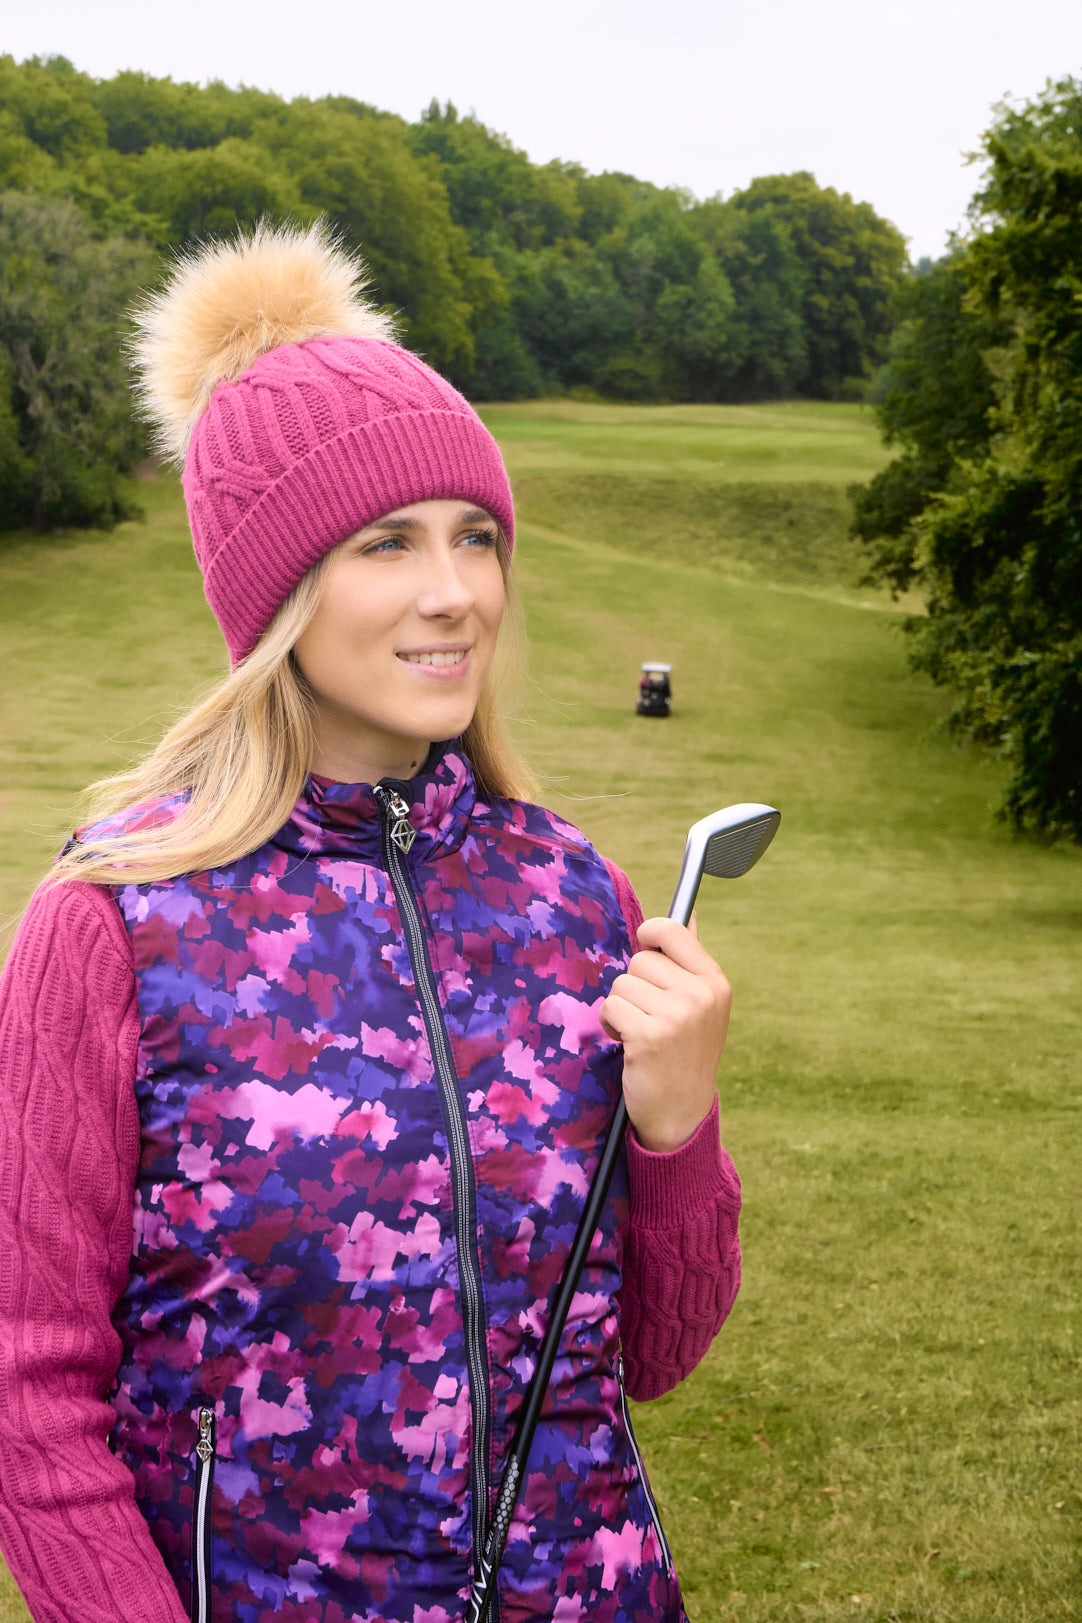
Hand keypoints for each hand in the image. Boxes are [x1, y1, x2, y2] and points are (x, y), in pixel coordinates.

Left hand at [598, 915, 731, 1153]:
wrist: (681, 1111)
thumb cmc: (684, 1051)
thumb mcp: (701, 1004)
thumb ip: (690, 960)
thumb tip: (687, 913)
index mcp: (715, 982)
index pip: (672, 930)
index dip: (650, 934)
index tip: (645, 948)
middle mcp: (701, 995)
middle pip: (640, 960)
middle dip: (635, 986)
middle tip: (649, 1015)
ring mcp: (678, 1015)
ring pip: (621, 984)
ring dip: (621, 1008)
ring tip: (640, 1032)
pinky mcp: (650, 1035)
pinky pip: (611, 1007)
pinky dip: (611, 1025)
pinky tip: (629, 1044)